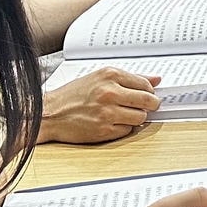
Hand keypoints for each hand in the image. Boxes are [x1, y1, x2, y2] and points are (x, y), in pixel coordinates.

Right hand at [39, 69, 161, 143]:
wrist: (50, 113)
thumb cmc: (72, 96)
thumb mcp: (100, 78)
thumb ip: (130, 78)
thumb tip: (156, 80)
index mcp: (110, 76)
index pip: (146, 84)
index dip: (150, 91)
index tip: (148, 94)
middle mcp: (110, 93)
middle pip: (148, 101)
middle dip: (150, 105)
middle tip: (146, 106)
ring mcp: (108, 113)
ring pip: (141, 117)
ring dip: (137, 117)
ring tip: (123, 114)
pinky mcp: (104, 130)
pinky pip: (128, 130)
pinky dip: (124, 128)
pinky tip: (113, 122)